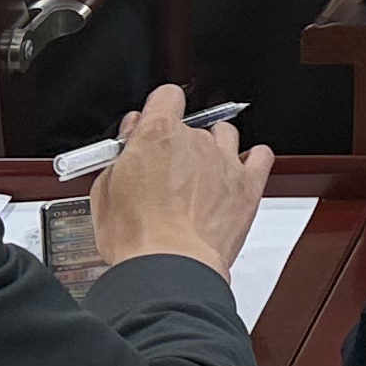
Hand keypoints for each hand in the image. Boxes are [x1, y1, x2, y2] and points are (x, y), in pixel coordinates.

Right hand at [89, 85, 271, 278]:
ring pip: (225, 135)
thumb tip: (127, 145)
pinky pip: (260, 156)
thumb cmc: (137, 238)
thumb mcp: (105, 193)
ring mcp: (224, 161)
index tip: (152, 126)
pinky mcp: (247, 185)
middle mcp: (194, 141)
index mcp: (157, 135)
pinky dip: (253, 160)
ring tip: (202, 175)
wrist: (170, 268)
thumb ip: (119, 159)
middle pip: (192, 126)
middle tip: (168, 173)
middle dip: (179, 145)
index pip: (166, 97)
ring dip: (215, 149)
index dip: (159, 110)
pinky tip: (239, 171)